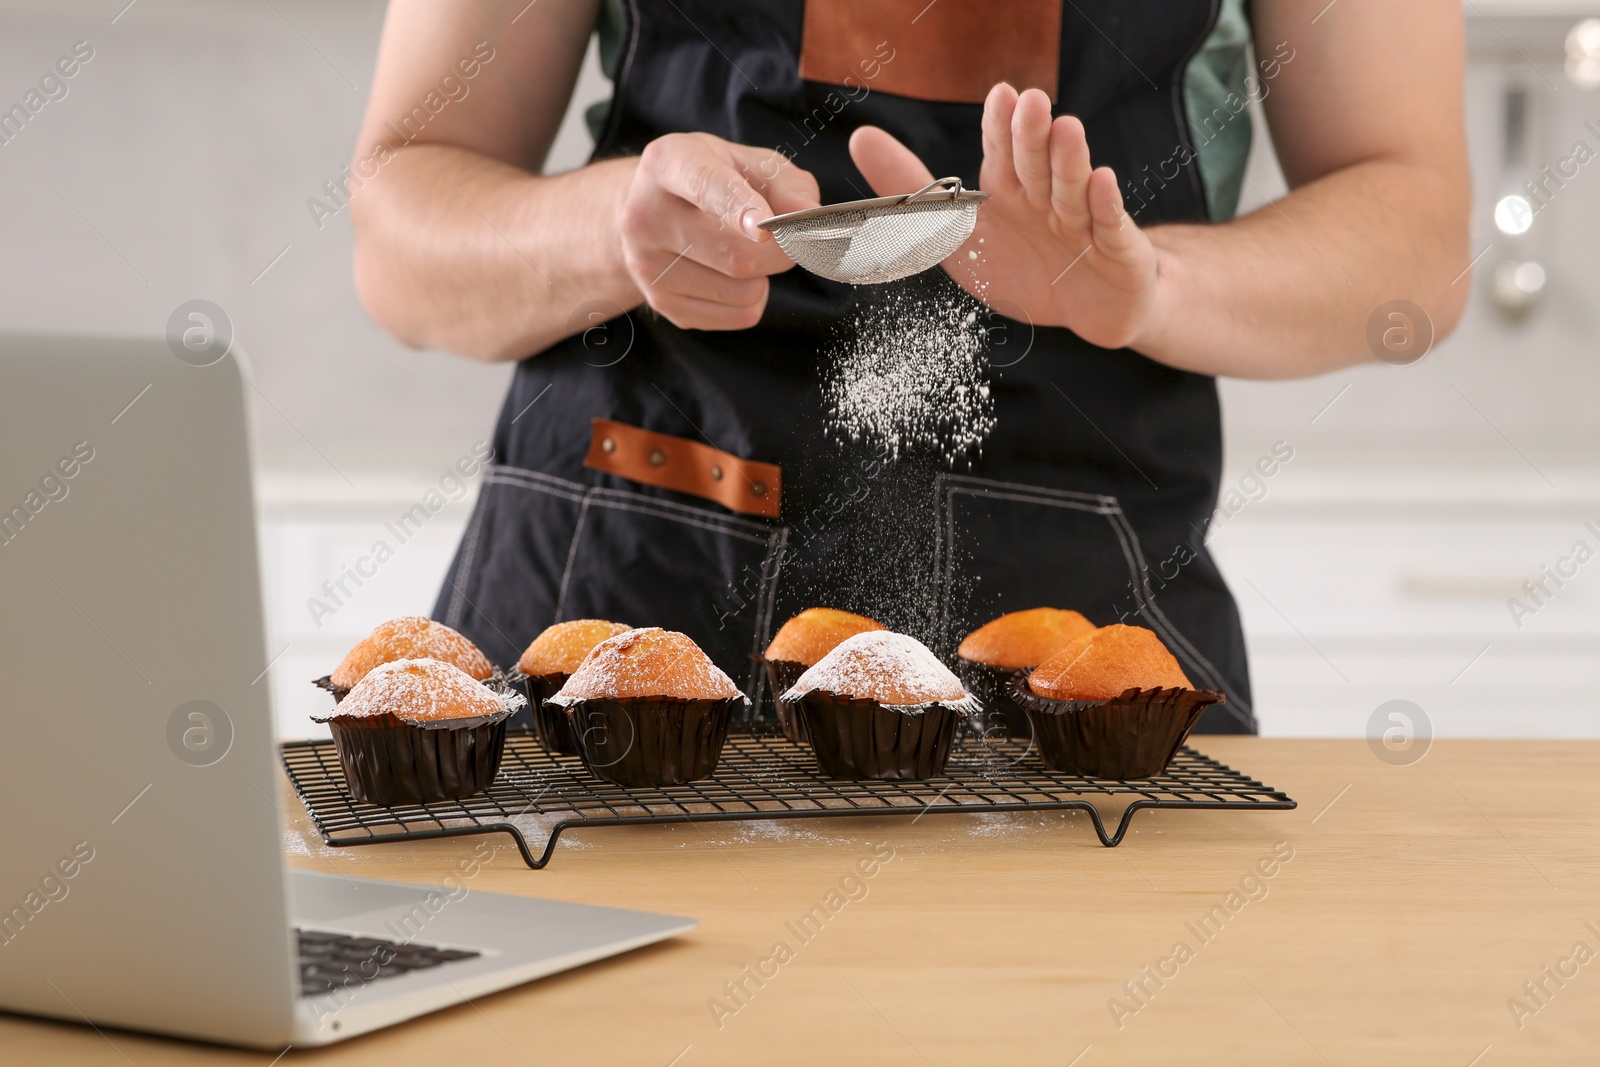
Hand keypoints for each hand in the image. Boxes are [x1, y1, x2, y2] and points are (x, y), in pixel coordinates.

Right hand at [620, 133, 820, 330]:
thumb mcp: (748, 163)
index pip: (703, 186)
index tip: (764, 227)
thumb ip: (787, 184)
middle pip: (737, 254)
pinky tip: (732, 274)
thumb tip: (810, 216)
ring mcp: (647, 266)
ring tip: (746, 250)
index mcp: (667, 163)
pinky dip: (753, 299)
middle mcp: (645, 215)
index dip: (738, 207)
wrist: (652, 211)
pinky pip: (739, 315)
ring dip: (766, 276)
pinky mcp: (662, 304)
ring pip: (743, 290)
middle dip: (782, 252)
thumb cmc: (713, 180)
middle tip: (791, 238)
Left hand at [850, 84, 1161, 350]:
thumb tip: (861, 138)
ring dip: (1068, 162)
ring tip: (1066, 129)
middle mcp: (1048, 197)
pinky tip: (1102, 181)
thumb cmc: (1022, 267)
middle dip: (1032, 136)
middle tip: (1031, 101)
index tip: (1000, 95)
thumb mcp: (957, 237)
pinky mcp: (1116, 251)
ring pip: (1073, 189)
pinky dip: (1104, 206)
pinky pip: (1108, 226)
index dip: (1001, 126)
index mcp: (1010, 190)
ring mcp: (1084, 221)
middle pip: (1037, 165)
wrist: (1088, 309)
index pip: (1002, 152)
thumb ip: (912, 192)